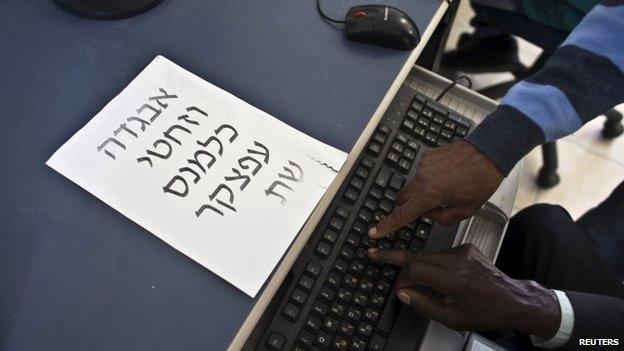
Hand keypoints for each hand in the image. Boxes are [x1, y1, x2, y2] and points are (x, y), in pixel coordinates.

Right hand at [367, 244, 560, 337]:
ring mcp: (463, 251)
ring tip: (422, 281)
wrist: (512, 299)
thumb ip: (424, 306)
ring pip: (428, 254)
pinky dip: (435, 263)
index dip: (402, 278)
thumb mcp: (452, 319)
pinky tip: (443, 277)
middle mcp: (458, 261)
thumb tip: (403, 293)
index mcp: (454, 280)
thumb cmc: (485, 312)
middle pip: (417, 256)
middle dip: (396, 257)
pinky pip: (441, 253)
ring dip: (419, 265)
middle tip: (375, 254)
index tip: (396, 285)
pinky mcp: (466, 247)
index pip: (415, 269)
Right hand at [368, 140, 502, 238]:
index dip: (387, 225)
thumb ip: (444, 218)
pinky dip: (430, 178)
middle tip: (427, 209)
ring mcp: (423, 165)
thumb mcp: (468, 209)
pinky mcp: (427, 155)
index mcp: (430, 194)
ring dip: (423, 191)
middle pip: (402, 198)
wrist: (489, 151)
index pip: (403, 214)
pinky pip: (422, 172)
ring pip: (414, 185)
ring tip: (449, 188)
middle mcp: (422, 178)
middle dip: (408, 207)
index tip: (374, 232)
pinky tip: (448, 175)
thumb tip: (431, 214)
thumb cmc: (482, 180)